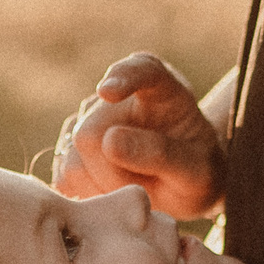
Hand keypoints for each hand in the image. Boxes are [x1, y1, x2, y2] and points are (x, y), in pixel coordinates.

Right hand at [51, 52, 227, 219]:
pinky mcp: (74, 146)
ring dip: (103, 187)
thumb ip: (161, 154)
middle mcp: (119, 98)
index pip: (141, 70)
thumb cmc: (198, 172)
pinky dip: (88, 193)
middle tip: (145, 190)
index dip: (123, 77)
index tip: (108, 92)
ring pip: (73, 158)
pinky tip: (114, 193)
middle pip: (89, 132)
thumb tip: (108, 142)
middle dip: (112, 173)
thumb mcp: (195, 170)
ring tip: (135, 188)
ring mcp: (92, 120)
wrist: (184, 185)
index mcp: (161, 88)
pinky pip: (65, 175)